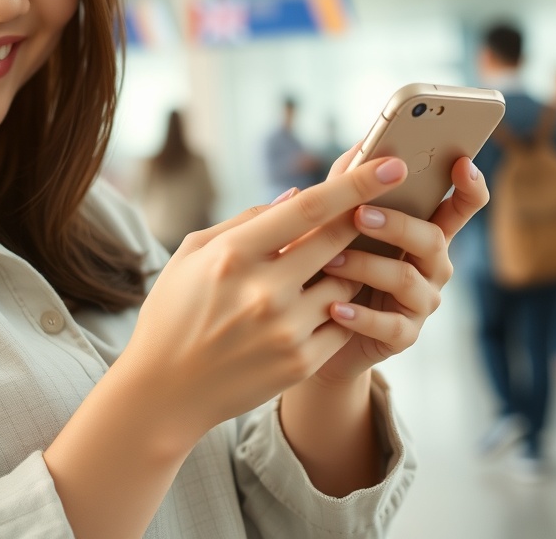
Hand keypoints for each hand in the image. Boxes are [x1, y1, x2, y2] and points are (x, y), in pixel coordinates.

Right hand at [117, 156, 408, 443]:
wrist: (164, 392)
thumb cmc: (174, 313)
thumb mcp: (192, 255)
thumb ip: (245, 220)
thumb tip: (298, 196)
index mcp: (234, 255)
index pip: (310, 209)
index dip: (356, 183)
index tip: (391, 164)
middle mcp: (264, 291)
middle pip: (338, 241)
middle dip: (362, 221)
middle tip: (377, 208)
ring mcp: (286, 330)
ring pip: (346, 282)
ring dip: (344, 270)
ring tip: (317, 273)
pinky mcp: (301, 362)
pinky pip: (343, 322)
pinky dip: (338, 309)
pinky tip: (314, 308)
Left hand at [307, 156, 489, 385]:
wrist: (318, 330)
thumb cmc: (334, 262)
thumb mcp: (341, 219)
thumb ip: (352, 180)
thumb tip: (365, 141)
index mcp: (426, 230)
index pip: (462, 205)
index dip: (470, 185)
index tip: (463, 163)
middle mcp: (433, 265)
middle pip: (433, 239)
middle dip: (398, 224)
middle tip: (360, 214)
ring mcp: (422, 301)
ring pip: (407, 279)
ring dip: (366, 267)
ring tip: (329, 262)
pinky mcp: (403, 335)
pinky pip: (388, 325)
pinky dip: (360, 316)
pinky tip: (334, 307)